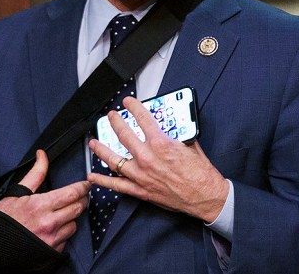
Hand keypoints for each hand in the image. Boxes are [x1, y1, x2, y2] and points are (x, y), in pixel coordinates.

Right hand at [0, 149, 89, 251]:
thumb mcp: (17, 193)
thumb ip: (35, 174)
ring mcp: (52, 239)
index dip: (83, 187)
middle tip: (81, 196)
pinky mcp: (52, 251)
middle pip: (78, 208)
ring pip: (75, 224)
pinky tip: (57, 227)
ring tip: (65, 212)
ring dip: (73, 217)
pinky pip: (67, 239)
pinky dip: (65, 232)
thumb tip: (42, 155)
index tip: (86, 184)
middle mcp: (49, 223)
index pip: (72, 193)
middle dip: (82, 200)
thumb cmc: (3, 219)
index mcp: (41, 205)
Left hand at [87, 96, 228, 222]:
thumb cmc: (200, 173)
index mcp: (161, 143)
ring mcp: (141, 175)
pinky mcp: (140, 190)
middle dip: (115, 122)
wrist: (205, 196)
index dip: (133, 107)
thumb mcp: (190, 145)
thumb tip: (168, 127)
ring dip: (101, 149)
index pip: (142, 118)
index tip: (128, 102)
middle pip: (124, 135)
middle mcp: (147, 158)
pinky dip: (103, 181)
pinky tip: (93, 176)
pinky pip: (116, 185)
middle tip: (111, 117)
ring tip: (94, 142)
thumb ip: (176, 134)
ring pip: (113, 159)